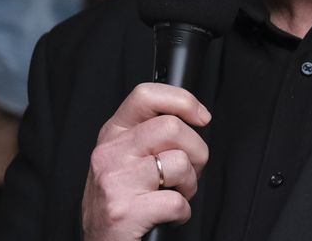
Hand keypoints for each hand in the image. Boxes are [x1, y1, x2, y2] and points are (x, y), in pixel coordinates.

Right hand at [81, 82, 211, 240]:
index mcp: (112, 135)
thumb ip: (147, 137)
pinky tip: (168, 216)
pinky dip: (182, 213)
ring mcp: (116, 181)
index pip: (145, 95)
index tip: (201, 116)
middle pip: (172, 127)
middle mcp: (110, 153)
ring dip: (190, 185)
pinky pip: (177, 202)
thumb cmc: (119, 204)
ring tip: (175, 194)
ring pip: (179, 163)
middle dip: (196, 151)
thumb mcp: (124, 160)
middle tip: (189, 171)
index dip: (182, 100)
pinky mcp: (125, 210)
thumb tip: (190, 120)